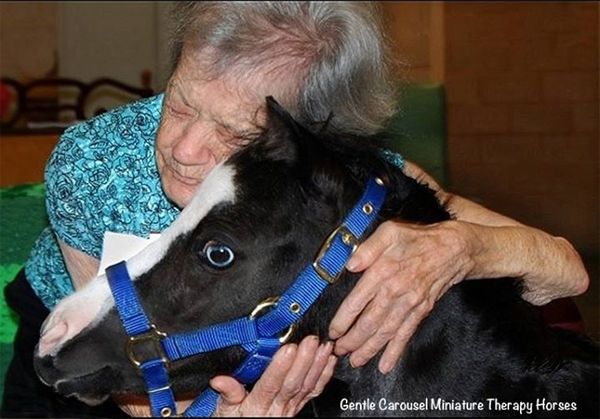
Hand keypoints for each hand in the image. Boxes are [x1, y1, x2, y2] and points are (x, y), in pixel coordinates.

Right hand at [115, 336, 335, 416]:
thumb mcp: (220, 409)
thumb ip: (225, 393)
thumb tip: (219, 379)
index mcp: (255, 406)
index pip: (269, 385)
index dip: (279, 368)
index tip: (287, 349)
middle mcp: (275, 409)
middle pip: (292, 385)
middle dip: (303, 361)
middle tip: (311, 341)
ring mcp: (289, 409)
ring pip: (306, 388)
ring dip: (317, 366)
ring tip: (324, 347)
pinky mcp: (297, 407)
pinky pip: (313, 392)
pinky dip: (323, 376)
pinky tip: (329, 361)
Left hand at [329, 220, 474, 373]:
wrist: (452, 249)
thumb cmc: (417, 238)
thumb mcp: (389, 232)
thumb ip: (368, 248)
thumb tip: (350, 264)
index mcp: (383, 272)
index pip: (357, 301)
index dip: (342, 320)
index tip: (333, 331)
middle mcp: (395, 292)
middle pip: (369, 322)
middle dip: (352, 341)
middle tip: (339, 351)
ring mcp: (409, 304)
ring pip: (385, 332)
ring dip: (369, 349)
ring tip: (356, 361)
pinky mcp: (421, 311)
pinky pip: (406, 335)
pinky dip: (395, 352)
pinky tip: (386, 365)